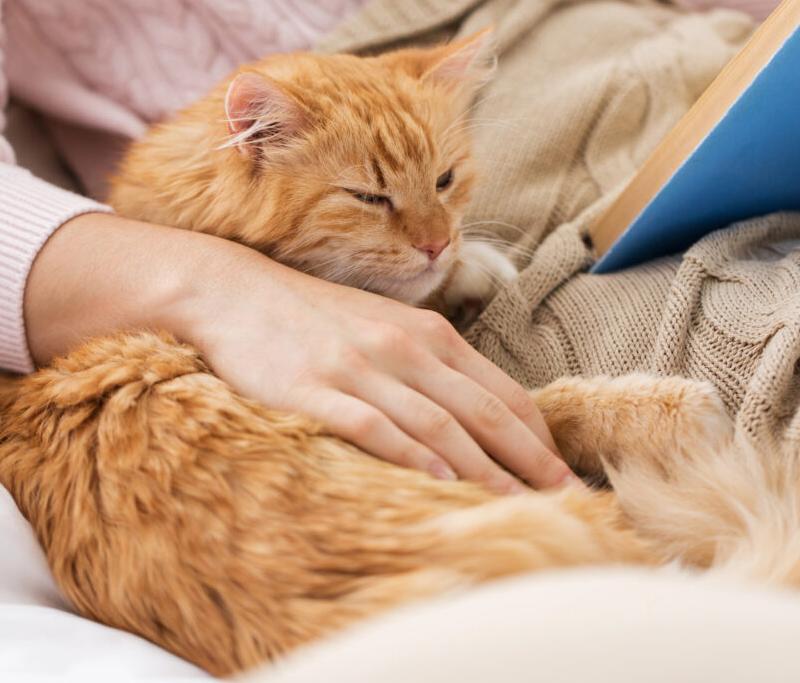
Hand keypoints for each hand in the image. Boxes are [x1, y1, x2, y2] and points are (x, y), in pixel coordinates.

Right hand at [26, 214, 576, 493]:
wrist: (230, 291)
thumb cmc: (310, 317)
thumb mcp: (381, 328)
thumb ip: (428, 365)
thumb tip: (473, 412)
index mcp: (426, 333)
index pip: (500, 391)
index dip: (539, 437)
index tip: (568, 475)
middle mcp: (403, 347)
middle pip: (483, 411)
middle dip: (531, 460)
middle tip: (569, 501)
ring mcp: (360, 368)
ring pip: (439, 423)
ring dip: (485, 468)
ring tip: (520, 507)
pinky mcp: (315, 389)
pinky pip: (374, 427)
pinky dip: (411, 456)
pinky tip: (438, 484)